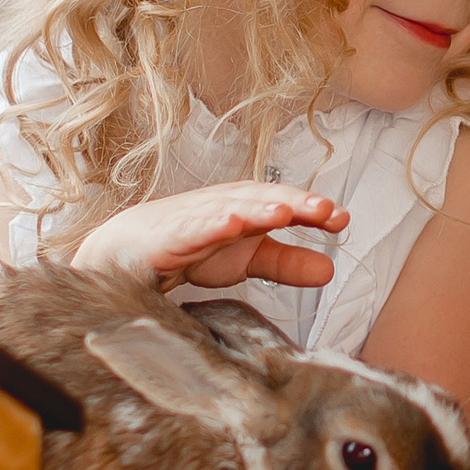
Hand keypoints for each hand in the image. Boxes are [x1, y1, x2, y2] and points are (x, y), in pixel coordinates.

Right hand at [72, 182, 349, 291]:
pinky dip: (212, 223)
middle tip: (325, 209)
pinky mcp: (170, 234)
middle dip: (295, 202)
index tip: (341, 220)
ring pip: (232, 208)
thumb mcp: (248, 259)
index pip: (285, 205)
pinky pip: (193, 227)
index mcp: (248, 209)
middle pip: (264, 199)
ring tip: (286, 211)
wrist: (128, 252)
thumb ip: (287, 263)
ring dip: (259, 208)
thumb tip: (331, 269)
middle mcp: (225, 206)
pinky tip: (232, 222)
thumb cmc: (193, 248)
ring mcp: (196, 217)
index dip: (312, 210)